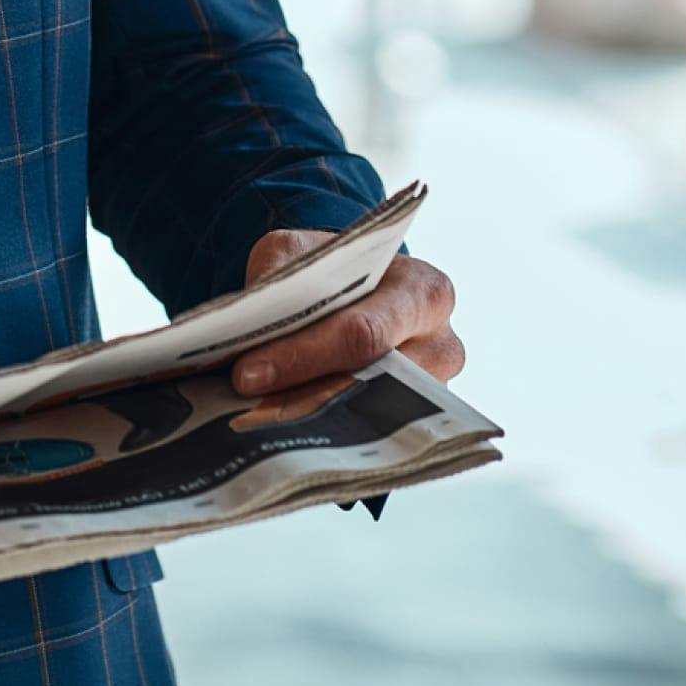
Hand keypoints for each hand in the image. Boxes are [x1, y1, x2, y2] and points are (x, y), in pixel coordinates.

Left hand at [229, 228, 464, 415]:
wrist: (358, 286)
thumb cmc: (331, 268)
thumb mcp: (299, 252)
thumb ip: (278, 279)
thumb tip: (247, 326)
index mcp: (423, 291)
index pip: (363, 331)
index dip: (303, 355)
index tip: (247, 372)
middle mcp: (439, 344)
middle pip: (367, 382)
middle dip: (300, 392)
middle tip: (246, 404)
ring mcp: (434, 392)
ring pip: (366, 415)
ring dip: (307, 417)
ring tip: (254, 419)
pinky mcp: (417, 422)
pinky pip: (369, 433)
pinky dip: (322, 430)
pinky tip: (280, 429)